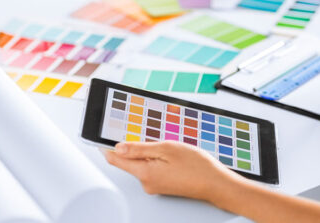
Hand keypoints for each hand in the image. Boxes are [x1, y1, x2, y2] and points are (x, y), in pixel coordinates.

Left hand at [104, 141, 241, 201]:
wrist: (216, 184)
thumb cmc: (197, 166)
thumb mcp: (167, 148)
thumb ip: (140, 148)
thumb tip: (118, 147)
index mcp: (144, 173)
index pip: (115, 159)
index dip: (108, 145)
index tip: (104, 135)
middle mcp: (146, 182)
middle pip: (130, 160)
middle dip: (139, 146)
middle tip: (155, 137)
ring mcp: (154, 186)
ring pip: (143, 163)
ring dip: (152, 152)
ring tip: (172, 149)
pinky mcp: (162, 185)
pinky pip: (153, 168)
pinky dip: (159, 159)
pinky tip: (174, 156)